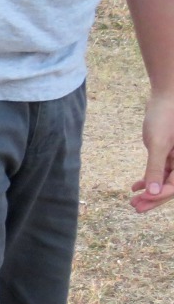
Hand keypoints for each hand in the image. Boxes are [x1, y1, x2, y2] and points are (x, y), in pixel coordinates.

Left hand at [130, 92, 173, 212]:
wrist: (165, 96)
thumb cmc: (165, 116)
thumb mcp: (158, 144)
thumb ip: (156, 168)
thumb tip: (153, 192)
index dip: (159, 196)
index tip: (142, 200)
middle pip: (170, 186)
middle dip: (154, 198)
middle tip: (135, 208)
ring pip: (164, 180)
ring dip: (149, 191)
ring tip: (133, 201)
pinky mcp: (168, 152)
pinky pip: (161, 170)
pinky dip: (149, 178)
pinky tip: (135, 187)